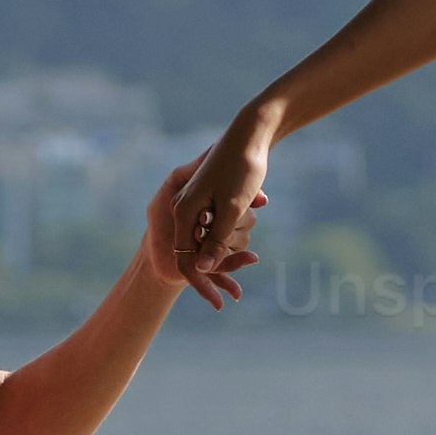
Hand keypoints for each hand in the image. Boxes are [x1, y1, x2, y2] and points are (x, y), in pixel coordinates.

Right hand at [160, 114, 276, 304]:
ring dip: (231, 244)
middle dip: (219, 266)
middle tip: (236, 293)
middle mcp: (184, 207)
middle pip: (196, 249)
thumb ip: (216, 239)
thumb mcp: (232, 209)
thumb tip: (203, 268)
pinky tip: (252, 222)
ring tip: (250, 232)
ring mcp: (196, 201)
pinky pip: (216, 224)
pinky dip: (234, 228)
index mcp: (183, 212)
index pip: (185, 257)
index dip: (202, 281)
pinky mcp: (209, 196)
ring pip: (208, 238)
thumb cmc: (242, 169)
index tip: (221, 301)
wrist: (252, 133)